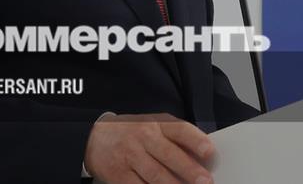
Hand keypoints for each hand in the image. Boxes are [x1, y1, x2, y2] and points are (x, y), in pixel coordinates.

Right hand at [83, 112, 215, 183]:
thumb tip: (200, 156)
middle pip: (169, 155)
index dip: (196, 140)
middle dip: (189, 170)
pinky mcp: (119, 175)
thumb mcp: (152, 125)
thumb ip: (175, 137)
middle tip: (205, 181)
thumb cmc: (131, 133)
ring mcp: (130, 156)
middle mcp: (143, 138)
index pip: (179, 129)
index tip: (209, 151)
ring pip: (155, 175)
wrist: (93, 138)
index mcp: (155, 123)